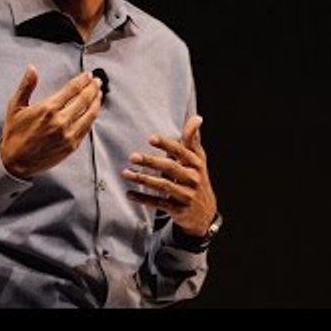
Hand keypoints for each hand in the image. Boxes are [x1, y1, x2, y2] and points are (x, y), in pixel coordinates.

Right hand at [0, 65, 103, 178]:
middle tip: (97, 81)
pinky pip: (87, 127)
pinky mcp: (72, 145)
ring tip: (99, 93)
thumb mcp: (15, 107)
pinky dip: (93, 116)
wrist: (15, 162)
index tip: (88, 75)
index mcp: (48, 109)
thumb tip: (32, 68)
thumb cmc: (14, 134)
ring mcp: (68, 134)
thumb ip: (26, 86)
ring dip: (96, 101)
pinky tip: (94, 110)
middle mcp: (60, 121)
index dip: (82, 80)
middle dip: (93, 88)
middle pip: (84, 99)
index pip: (72, 89)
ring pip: (90, 113)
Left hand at [122, 115, 217, 236]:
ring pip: (164, 186)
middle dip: (151, 161)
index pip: (182, 151)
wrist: (205, 213)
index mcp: (197, 164)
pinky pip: (159, 203)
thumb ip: (192, 139)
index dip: (167, 145)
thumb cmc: (197, 179)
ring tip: (126, 173)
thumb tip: (196, 117)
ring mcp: (186, 195)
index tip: (151, 138)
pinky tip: (130, 194)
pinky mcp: (178, 210)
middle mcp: (193, 178)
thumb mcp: (197, 160)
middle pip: (171, 168)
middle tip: (132, 156)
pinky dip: (144, 198)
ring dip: (144, 179)